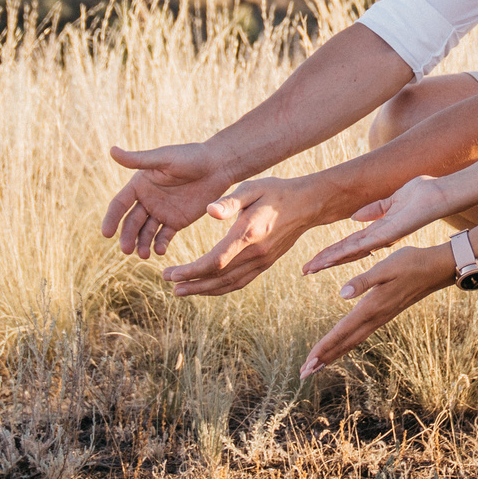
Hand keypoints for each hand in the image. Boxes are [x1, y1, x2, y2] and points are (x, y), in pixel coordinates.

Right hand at [99, 142, 233, 258]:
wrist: (219, 166)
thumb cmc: (191, 156)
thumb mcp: (164, 158)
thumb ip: (138, 160)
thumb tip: (112, 150)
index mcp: (140, 184)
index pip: (119, 204)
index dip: (111, 219)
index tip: (106, 234)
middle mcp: (147, 200)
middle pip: (131, 222)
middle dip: (127, 237)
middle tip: (126, 250)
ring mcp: (161, 212)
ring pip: (145, 232)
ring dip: (142, 244)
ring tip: (144, 254)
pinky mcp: (176, 221)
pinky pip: (164, 236)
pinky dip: (160, 244)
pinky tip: (160, 251)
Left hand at [162, 175, 333, 297]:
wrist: (307, 204)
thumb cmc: (276, 191)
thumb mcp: (252, 188)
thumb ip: (230, 201)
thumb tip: (210, 211)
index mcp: (248, 234)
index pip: (216, 261)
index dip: (192, 271)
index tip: (172, 273)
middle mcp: (256, 253)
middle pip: (219, 278)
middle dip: (192, 283)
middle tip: (170, 284)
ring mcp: (262, 261)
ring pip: (229, 284)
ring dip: (203, 290)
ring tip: (181, 291)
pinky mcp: (265, 263)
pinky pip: (240, 282)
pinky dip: (220, 288)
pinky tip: (206, 287)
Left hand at [300, 244, 455, 378]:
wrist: (436, 269)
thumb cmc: (410, 263)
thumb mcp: (385, 267)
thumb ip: (364, 280)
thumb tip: (343, 294)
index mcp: (371, 307)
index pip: (341, 332)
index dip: (323, 348)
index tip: (308, 363)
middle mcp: (375, 317)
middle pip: (344, 344)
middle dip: (323, 358)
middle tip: (304, 374)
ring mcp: (381, 318)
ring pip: (352, 341)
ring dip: (334, 353)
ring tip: (317, 365)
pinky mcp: (384, 314)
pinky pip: (360, 334)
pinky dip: (346, 343)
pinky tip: (341, 345)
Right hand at [301, 176, 452, 275]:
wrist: (439, 195)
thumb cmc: (422, 194)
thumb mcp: (393, 200)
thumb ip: (375, 209)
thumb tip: (355, 216)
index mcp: (379, 230)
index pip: (350, 243)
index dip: (332, 251)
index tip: (315, 259)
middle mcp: (378, 239)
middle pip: (346, 252)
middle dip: (325, 261)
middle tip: (305, 270)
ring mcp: (382, 238)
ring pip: (350, 252)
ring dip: (329, 259)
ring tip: (311, 268)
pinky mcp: (387, 234)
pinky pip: (361, 244)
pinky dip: (344, 251)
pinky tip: (329, 257)